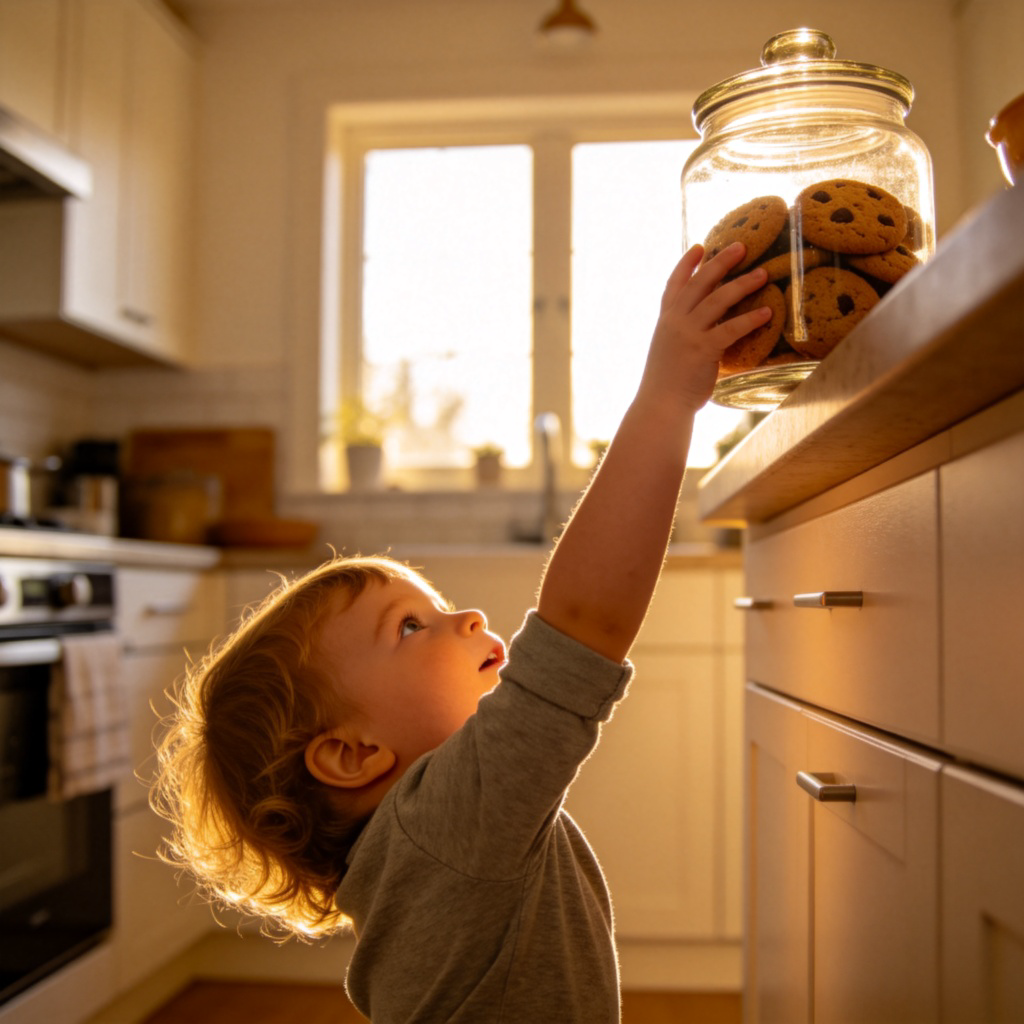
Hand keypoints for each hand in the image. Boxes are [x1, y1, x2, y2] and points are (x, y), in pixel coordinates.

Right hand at [640, 242, 770, 415]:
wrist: (660, 406)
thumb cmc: (667, 384)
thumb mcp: (668, 351)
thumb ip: (683, 335)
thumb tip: (703, 329)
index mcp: (666, 321)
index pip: (674, 285)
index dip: (687, 264)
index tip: (700, 247)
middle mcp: (675, 322)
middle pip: (699, 283)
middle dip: (720, 262)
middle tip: (741, 246)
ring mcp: (688, 334)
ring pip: (718, 300)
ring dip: (742, 284)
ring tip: (763, 273)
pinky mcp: (703, 350)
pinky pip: (731, 328)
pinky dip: (751, 319)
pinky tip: (768, 312)